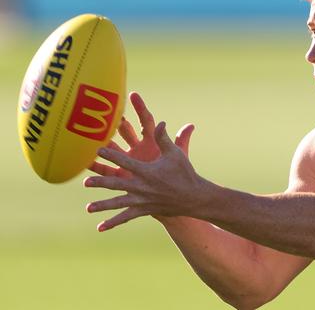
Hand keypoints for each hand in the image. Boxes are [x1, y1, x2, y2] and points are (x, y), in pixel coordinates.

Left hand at [85, 93, 201, 230]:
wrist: (193, 197)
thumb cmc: (185, 173)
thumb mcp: (175, 154)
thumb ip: (164, 139)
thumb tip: (161, 122)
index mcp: (148, 171)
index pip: (126, 161)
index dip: (111, 155)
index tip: (97, 150)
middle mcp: (143, 187)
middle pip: (117, 184)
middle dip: (101, 183)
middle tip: (86, 182)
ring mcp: (142, 200)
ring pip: (119, 203)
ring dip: (103, 205)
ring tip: (89, 208)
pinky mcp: (144, 210)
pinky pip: (126, 217)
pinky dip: (113, 222)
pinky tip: (100, 228)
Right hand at [88, 92, 193, 177]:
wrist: (168, 195)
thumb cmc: (175, 174)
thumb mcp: (177, 157)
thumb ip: (181, 140)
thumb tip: (190, 125)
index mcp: (151, 142)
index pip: (146, 121)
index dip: (140, 108)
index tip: (134, 94)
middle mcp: (137, 148)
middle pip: (124, 131)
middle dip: (114, 121)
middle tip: (104, 109)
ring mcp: (126, 161)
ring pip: (111, 148)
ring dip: (101, 142)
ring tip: (88, 134)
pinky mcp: (120, 176)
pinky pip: (105, 170)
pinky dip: (94, 166)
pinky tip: (82, 161)